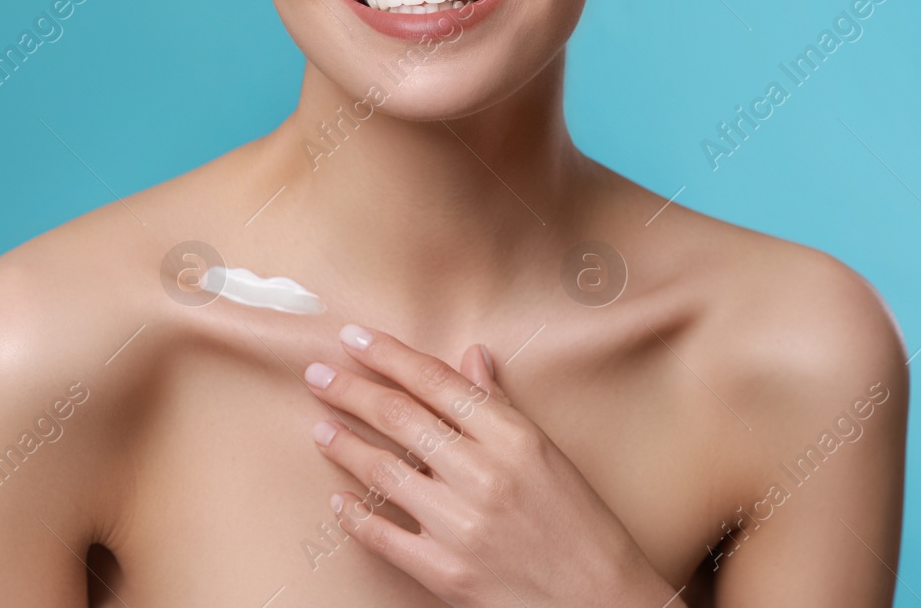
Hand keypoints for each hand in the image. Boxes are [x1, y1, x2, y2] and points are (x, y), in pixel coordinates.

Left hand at [303, 323, 683, 606]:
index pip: (436, 382)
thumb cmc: (579, 523)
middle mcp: (484, 475)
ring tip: (320, 428)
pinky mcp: (447, 572)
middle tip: (316, 374)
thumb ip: (500, 406)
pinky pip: (385, 537)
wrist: (603, 600)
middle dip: (351, 390)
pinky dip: (356, 516)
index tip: (353, 339)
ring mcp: (462, 525)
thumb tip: (471, 356)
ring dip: (345, 445)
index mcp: (513, 438)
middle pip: (400, 418)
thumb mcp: (547, 453)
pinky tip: (340, 500)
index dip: (389, 355)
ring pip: (383, 472)